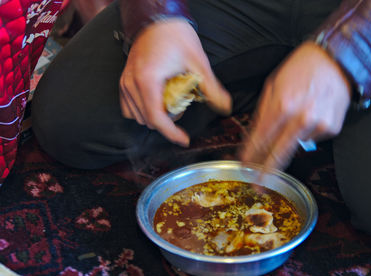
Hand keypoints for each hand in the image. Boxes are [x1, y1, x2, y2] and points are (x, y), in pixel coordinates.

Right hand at [119, 19, 231, 146]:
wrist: (158, 19)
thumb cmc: (176, 37)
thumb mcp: (198, 63)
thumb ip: (211, 88)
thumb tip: (226, 107)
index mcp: (147, 81)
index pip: (157, 119)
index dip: (171, 134)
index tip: (185, 140)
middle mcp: (131, 84)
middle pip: (148, 120)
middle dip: (168, 121)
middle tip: (184, 103)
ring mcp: (125, 83)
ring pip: (138, 117)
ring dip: (156, 116)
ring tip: (172, 100)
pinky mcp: (123, 81)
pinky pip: (129, 108)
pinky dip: (144, 110)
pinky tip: (158, 100)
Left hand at [240, 41, 350, 170]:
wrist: (336, 60)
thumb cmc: (301, 68)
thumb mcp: (273, 84)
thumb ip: (263, 112)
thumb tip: (253, 137)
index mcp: (282, 105)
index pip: (261, 138)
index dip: (250, 154)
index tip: (243, 165)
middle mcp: (301, 118)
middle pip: (279, 154)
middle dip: (266, 171)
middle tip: (258, 185)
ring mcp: (318, 125)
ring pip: (296, 145)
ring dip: (290, 139)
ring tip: (298, 114)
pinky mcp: (331, 128)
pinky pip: (313, 138)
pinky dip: (308, 131)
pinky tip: (311, 114)